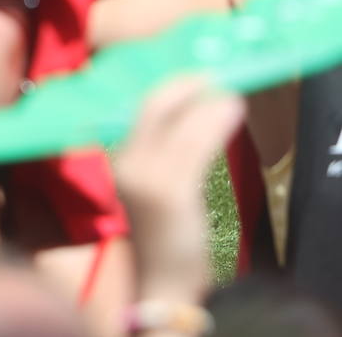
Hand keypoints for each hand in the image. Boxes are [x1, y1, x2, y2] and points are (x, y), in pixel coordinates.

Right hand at [115, 76, 243, 302]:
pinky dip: (215, 121)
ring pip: (178, 121)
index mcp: (118, 157)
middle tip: (212, 73)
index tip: (190, 70)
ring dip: (207, 100)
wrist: (161, 279)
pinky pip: (196, 144)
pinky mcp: (171, 190)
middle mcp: (126, 161)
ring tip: (229, 92)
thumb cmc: (162, 230)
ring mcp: (147, 176)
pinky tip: (231, 109)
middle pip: (153, 105)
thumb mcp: (153, 184)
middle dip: (184, 84)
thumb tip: (189, 108)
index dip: (165, 83)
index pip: (136, 106)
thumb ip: (161, 148)